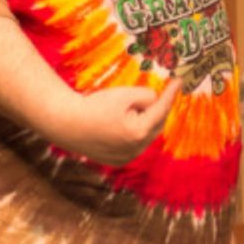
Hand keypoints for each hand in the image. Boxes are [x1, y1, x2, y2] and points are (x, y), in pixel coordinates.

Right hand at [46, 79, 181, 165]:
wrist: (65, 123)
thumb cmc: (94, 105)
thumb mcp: (124, 94)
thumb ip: (146, 96)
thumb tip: (155, 101)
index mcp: (138, 133)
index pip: (162, 110)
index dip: (171, 94)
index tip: (179, 81)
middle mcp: (135, 149)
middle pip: (157, 125)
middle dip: (159, 109)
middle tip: (159, 93)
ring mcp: (126, 158)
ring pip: (146, 136)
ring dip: (147, 122)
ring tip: (135, 108)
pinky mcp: (117, 161)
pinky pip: (134, 145)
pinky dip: (136, 133)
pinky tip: (126, 123)